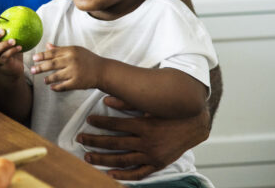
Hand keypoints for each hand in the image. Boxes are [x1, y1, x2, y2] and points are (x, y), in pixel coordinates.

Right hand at [0, 19, 23, 76]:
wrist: (13, 69)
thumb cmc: (12, 51)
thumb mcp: (12, 39)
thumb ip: (13, 29)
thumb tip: (21, 14)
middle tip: (3, 31)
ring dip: (3, 44)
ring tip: (13, 40)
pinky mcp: (2, 64)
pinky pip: (5, 57)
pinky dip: (12, 51)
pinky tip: (20, 47)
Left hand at [30, 43, 103, 90]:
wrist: (103, 71)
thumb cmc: (88, 59)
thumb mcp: (76, 50)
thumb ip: (61, 49)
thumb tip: (47, 45)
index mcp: (71, 51)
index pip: (53, 53)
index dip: (42, 55)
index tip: (34, 58)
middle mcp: (72, 60)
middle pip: (52, 64)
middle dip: (40, 67)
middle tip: (32, 70)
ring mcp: (74, 72)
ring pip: (56, 76)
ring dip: (48, 79)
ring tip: (44, 80)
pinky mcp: (77, 83)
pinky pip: (63, 86)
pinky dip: (56, 87)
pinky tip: (52, 87)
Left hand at [77, 96, 210, 180]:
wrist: (194, 125)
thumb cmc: (171, 112)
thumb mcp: (151, 104)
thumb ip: (128, 102)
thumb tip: (107, 98)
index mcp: (145, 125)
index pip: (116, 124)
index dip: (101, 122)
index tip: (88, 120)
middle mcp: (147, 142)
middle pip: (115, 143)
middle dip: (95, 141)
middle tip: (80, 139)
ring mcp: (152, 155)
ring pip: (122, 160)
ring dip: (103, 159)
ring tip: (87, 156)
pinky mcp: (158, 164)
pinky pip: (138, 173)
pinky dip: (124, 175)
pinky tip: (110, 173)